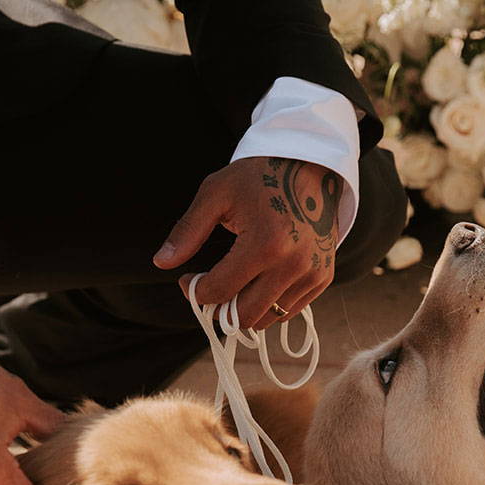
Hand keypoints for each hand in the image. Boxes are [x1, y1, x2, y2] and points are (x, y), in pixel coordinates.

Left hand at [153, 156, 342, 330]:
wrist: (310, 165)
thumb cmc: (258, 176)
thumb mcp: (216, 194)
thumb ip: (188, 231)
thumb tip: (161, 263)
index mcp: (265, 244)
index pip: (220, 291)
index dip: (195, 292)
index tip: (187, 280)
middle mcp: (293, 265)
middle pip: (245, 316)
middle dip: (219, 309)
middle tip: (208, 290)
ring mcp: (313, 273)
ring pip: (268, 318)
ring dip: (243, 309)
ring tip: (232, 286)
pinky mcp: (323, 277)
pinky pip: (289, 310)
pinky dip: (268, 304)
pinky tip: (256, 281)